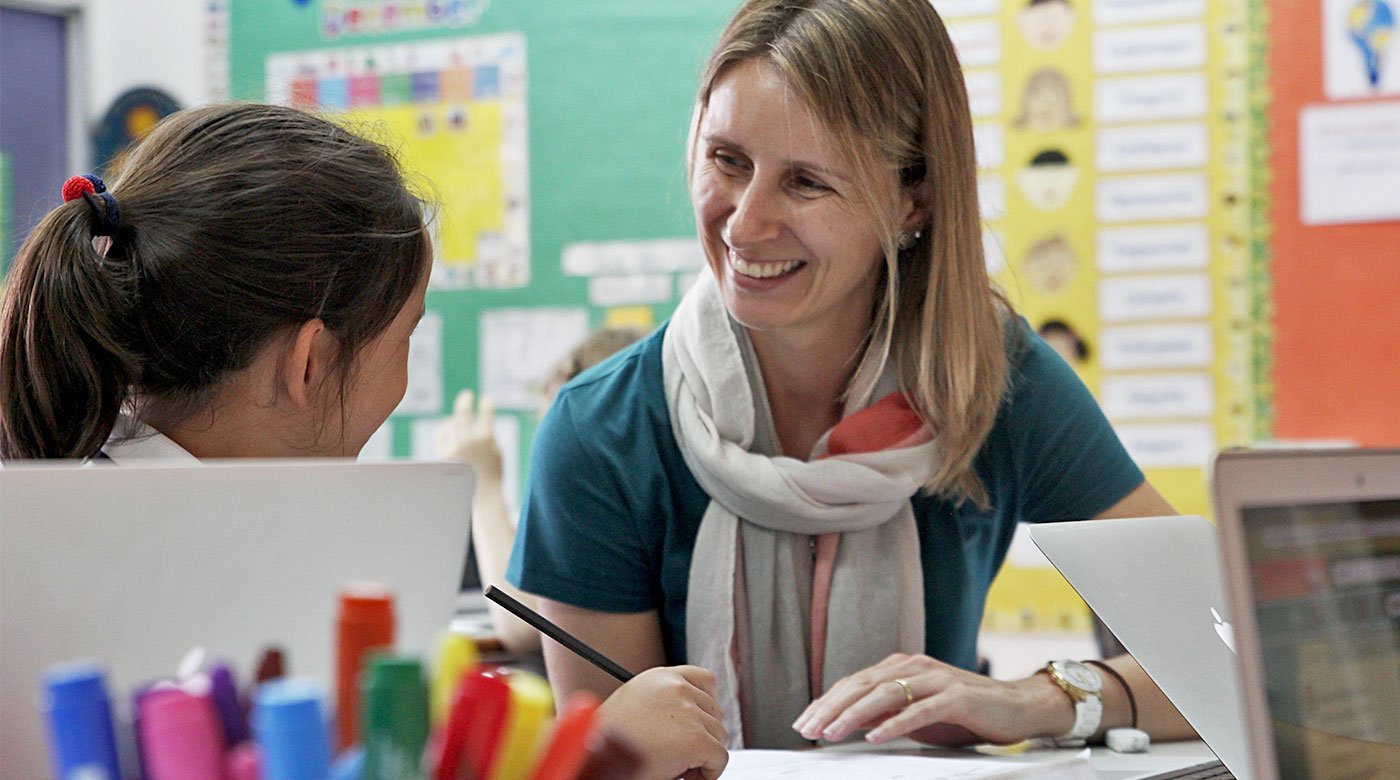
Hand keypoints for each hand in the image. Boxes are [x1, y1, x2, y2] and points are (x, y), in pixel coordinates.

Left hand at [436, 389, 502, 480]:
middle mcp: (469, 441)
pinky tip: (450, 436)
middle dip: (465, 402)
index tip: (486, 400)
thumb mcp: (497, 452)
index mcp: (486, 439)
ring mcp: (455, 447)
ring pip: (452, 424)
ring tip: (461, 427)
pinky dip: (446, 432)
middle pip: (463, 414)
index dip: (487, 405)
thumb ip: (489, 435)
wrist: (480, 495)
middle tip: (467, 395)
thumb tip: (478, 419)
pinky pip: (442, 435)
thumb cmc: (492, 473)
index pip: (486, 414)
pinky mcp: (444, 455)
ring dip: (456, 423)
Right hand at [597, 666, 728, 779]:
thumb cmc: (606, 743)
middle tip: (678, 754)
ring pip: (720, 736)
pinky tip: (681, 774)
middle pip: (715, 712)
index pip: (705, 681)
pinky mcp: (695, 739)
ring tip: (676, 764)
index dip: (705, 707)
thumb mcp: (633, 705)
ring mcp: (687, 712)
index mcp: (660, 677)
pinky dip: (709, 773)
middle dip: (702, 734)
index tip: (698, 725)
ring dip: (704, 753)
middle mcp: (676, 688)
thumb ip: (663, 702)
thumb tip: (690, 717)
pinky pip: (720, 759)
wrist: (595, 760)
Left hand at [792, 653, 1072, 746]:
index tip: (804, 722)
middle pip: (863, 685)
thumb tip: (848, 725)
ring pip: (885, 694)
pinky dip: (895, 723)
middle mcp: (914, 666)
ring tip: (832, 733)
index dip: (827, 702)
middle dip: (831, 708)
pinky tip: (875, 736)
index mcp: (902, 667)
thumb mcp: (917, 713)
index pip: (855, 683)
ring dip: (854, 715)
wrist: (1017, 706)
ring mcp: (936, 678)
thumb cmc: (964, 712)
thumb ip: (887, 712)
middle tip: (808, 729)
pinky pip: (920, 710)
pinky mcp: (956, 696)